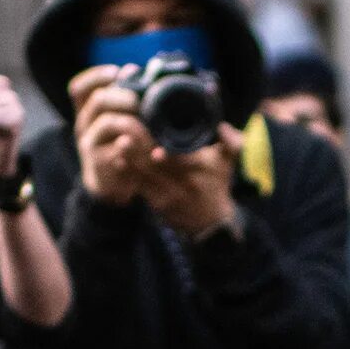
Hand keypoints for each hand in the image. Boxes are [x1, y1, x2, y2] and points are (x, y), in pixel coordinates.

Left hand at [68, 66, 237, 237]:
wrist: (210, 223)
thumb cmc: (217, 185)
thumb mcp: (228, 163)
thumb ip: (231, 142)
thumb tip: (221, 125)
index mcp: (198, 171)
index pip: (182, 162)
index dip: (168, 155)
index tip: (155, 147)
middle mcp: (181, 184)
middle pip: (157, 167)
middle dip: (140, 151)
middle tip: (125, 133)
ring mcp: (166, 195)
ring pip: (145, 176)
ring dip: (130, 160)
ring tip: (119, 143)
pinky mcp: (155, 203)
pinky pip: (139, 186)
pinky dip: (128, 173)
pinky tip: (118, 160)